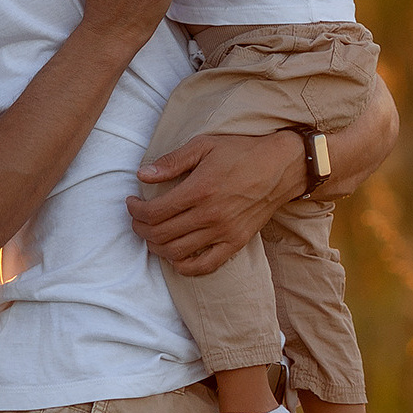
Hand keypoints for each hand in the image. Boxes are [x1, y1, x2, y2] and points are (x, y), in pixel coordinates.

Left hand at [128, 130, 300, 275]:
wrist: (281, 167)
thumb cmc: (241, 151)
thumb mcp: (204, 145)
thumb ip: (172, 161)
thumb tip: (142, 174)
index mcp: (199, 190)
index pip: (155, 212)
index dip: (135, 211)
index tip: (131, 203)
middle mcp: (210, 215)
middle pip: (161, 234)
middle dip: (140, 228)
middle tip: (136, 218)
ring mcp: (224, 232)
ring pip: (177, 252)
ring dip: (156, 247)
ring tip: (151, 234)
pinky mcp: (236, 243)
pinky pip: (205, 265)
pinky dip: (184, 266)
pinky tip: (175, 256)